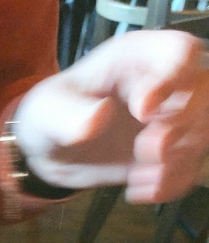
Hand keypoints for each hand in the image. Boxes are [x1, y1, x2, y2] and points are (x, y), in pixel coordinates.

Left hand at [14, 30, 208, 202]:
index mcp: (137, 58)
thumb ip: (70, 115)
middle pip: (203, 91)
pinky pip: (189, 166)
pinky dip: (171, 183)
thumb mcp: (49, 111)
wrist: (51, 150)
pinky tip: (140, 190)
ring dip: (176, 161)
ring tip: (138, 178)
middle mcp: (163, 83)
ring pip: (202, 131)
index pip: (180, 52)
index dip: (172, 80)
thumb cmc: (51, 115)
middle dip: (180, 125)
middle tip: (145, 149)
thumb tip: (97, 118)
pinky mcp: (167, 152)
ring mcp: (169, 118)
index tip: (143, 111)